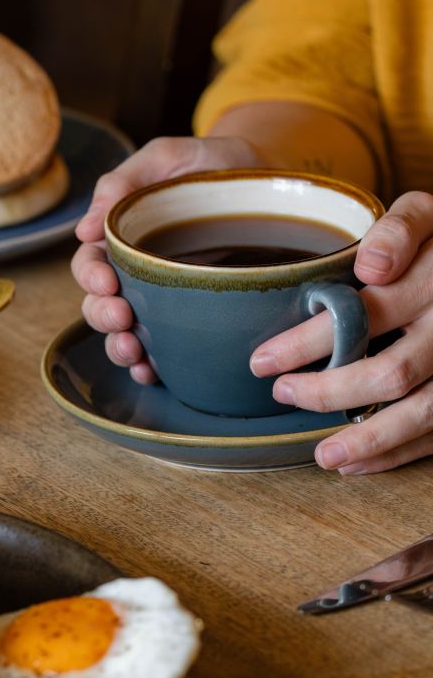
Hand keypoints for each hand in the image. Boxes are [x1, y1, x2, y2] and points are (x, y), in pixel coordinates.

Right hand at [71, 136, 260, 381]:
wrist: (273, 183)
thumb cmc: (215, 165)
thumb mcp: (170, 157)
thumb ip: (125, 181)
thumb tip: (85, 228)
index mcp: (123, 237)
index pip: (89, 262)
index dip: (89, 276)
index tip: (107, 280)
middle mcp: (137, 273)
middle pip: (99, 303)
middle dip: (102, 315)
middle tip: (122, 316)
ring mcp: (163, 299)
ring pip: (124, 333)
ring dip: (119, 346)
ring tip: (133, 350)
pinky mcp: (192, 320)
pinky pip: (164, 350)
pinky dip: (151, 366)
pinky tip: (153, 370)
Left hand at [249, 191, 432, 472]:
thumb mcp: (426, 215)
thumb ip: (399, 230)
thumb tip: (371, 266)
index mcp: (431, 281)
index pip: (364, 316)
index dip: (309, 343)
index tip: (262, 361)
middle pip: (391, 372)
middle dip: (330, 392)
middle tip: (283, 395)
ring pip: (422, 412)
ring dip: (369, 439)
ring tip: (323, 455)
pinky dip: (397, 452)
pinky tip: (357, 462)